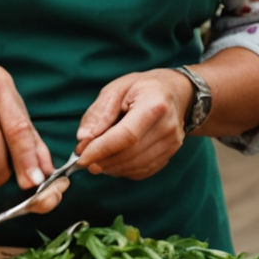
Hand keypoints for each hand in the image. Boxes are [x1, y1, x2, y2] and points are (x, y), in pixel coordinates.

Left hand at [71, 69, 192, 182]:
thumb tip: (84, 138)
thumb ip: (100, 112)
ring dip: (111, 168)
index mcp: (154, 104)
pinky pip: (143, 170)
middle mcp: (167, 126)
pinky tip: (113, 162)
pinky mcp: (171, 153)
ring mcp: (172, 142)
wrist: (178, 92)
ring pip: (136, 166)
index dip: (101, 149)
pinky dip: (124, 170)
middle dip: (102, 160)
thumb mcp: (118, 88)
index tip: (81, 157)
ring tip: (96, 160)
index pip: (126, 135)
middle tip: (83, 159)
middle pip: (130, 154)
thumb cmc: (144, 87)